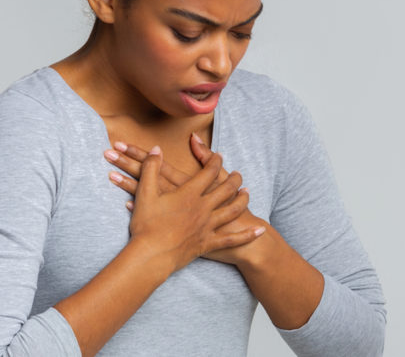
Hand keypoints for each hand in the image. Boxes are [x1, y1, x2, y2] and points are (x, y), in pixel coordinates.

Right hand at [125, 146, 265, 272]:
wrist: (151, 255)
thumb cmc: (146, 224)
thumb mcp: (145, 192)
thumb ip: (151, 168)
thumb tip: (156, 149)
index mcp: (190, 193)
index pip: (208, 172)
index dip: (215, 161)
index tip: (220, 156)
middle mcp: (203, 208)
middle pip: (226, 189)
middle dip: (234, 179)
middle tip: (238, 173)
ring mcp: (208, 226)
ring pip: (232, 210)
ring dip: (242, 199)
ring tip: (247, 193)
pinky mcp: (209, 243)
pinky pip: (233, 239)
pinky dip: (248, 235)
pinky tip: (259, 230)